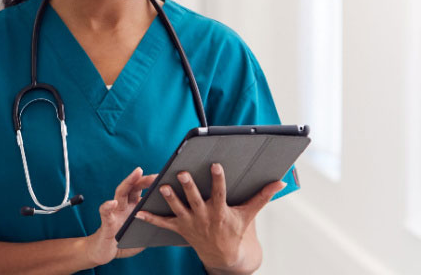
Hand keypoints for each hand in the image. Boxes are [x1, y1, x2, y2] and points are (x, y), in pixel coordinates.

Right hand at [82, 167, 156, 266]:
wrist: (105, 252)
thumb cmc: (126, 241)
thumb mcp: (144, 232)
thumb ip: (155, 225)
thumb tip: (177, 224)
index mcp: (134, 207)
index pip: (142, 190)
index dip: (152, 183)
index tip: (166, 177)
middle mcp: (124, 206)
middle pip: (133, 187)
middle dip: (143, 179)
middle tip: (156, 175)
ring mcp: (114, 212)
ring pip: (120, 193)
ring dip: (128, 182)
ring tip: (136, 173)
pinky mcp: (106, 223)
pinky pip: (105, 213)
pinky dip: (108, 207)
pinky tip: (113, 203)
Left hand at [135, 163, 285, 270]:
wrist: (225, 255)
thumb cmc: (236, 230)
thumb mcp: (249, 214)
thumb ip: (262, 196)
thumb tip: (280, 182)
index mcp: (221, 210)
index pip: (220, 192)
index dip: (218, 179)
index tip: (215, 165)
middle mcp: (204, 216)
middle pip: (195, 199)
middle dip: (189, 187)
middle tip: (182, 173)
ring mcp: (191, 222)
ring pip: (178, 209)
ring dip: (170, 199)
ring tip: (162, 186)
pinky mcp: (180, 228)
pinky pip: (163, 224)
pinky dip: (151, 219)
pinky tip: (139, 212)